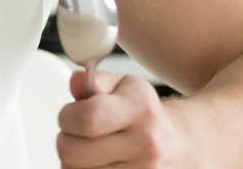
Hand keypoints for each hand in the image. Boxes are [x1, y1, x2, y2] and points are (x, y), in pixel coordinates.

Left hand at [55, 70, 196, 168]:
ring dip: (74, 160)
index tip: (71, 114)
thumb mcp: (123, 86)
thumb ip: (94, 81)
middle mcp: (146, 145)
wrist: (176, 145)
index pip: (85, 119)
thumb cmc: (142, 113)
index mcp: (141, 111)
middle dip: (66, 140)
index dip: (67, 116)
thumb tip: (76, 80)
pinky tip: (97, 162)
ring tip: (91, 148)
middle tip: (79, 133)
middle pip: (72, 152)